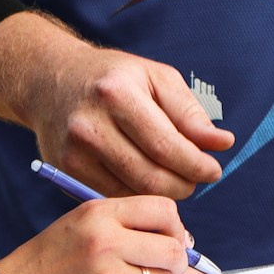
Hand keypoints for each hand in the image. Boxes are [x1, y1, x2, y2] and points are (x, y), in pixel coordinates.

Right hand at [0, 195, 192, 273]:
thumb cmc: (46, 263)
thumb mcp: (79, 225)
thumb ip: (124, 226)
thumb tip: (181, 243)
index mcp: (98, 213)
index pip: (164, 209)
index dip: (176, 227)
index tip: (173, 238)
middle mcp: (106, 240)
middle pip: (172, 248)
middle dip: (175, 262)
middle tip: (165, 269)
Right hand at [2, 25, 234, 198]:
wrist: (51, 80)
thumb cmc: (112, 77)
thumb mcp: (156, 78)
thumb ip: (189, 113)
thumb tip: (221, 143)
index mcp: (116, 94)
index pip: (166, 145)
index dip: (196, 165)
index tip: (214, 170)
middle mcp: (89, 125)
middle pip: (149, 175)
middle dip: (183, 185)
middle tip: (197, 180)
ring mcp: (73, 152)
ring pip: (132, 191)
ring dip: (163, 194)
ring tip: (177, 180)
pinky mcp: (66, 170)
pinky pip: (112, 195)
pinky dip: (137, 196)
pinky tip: (148, 182)